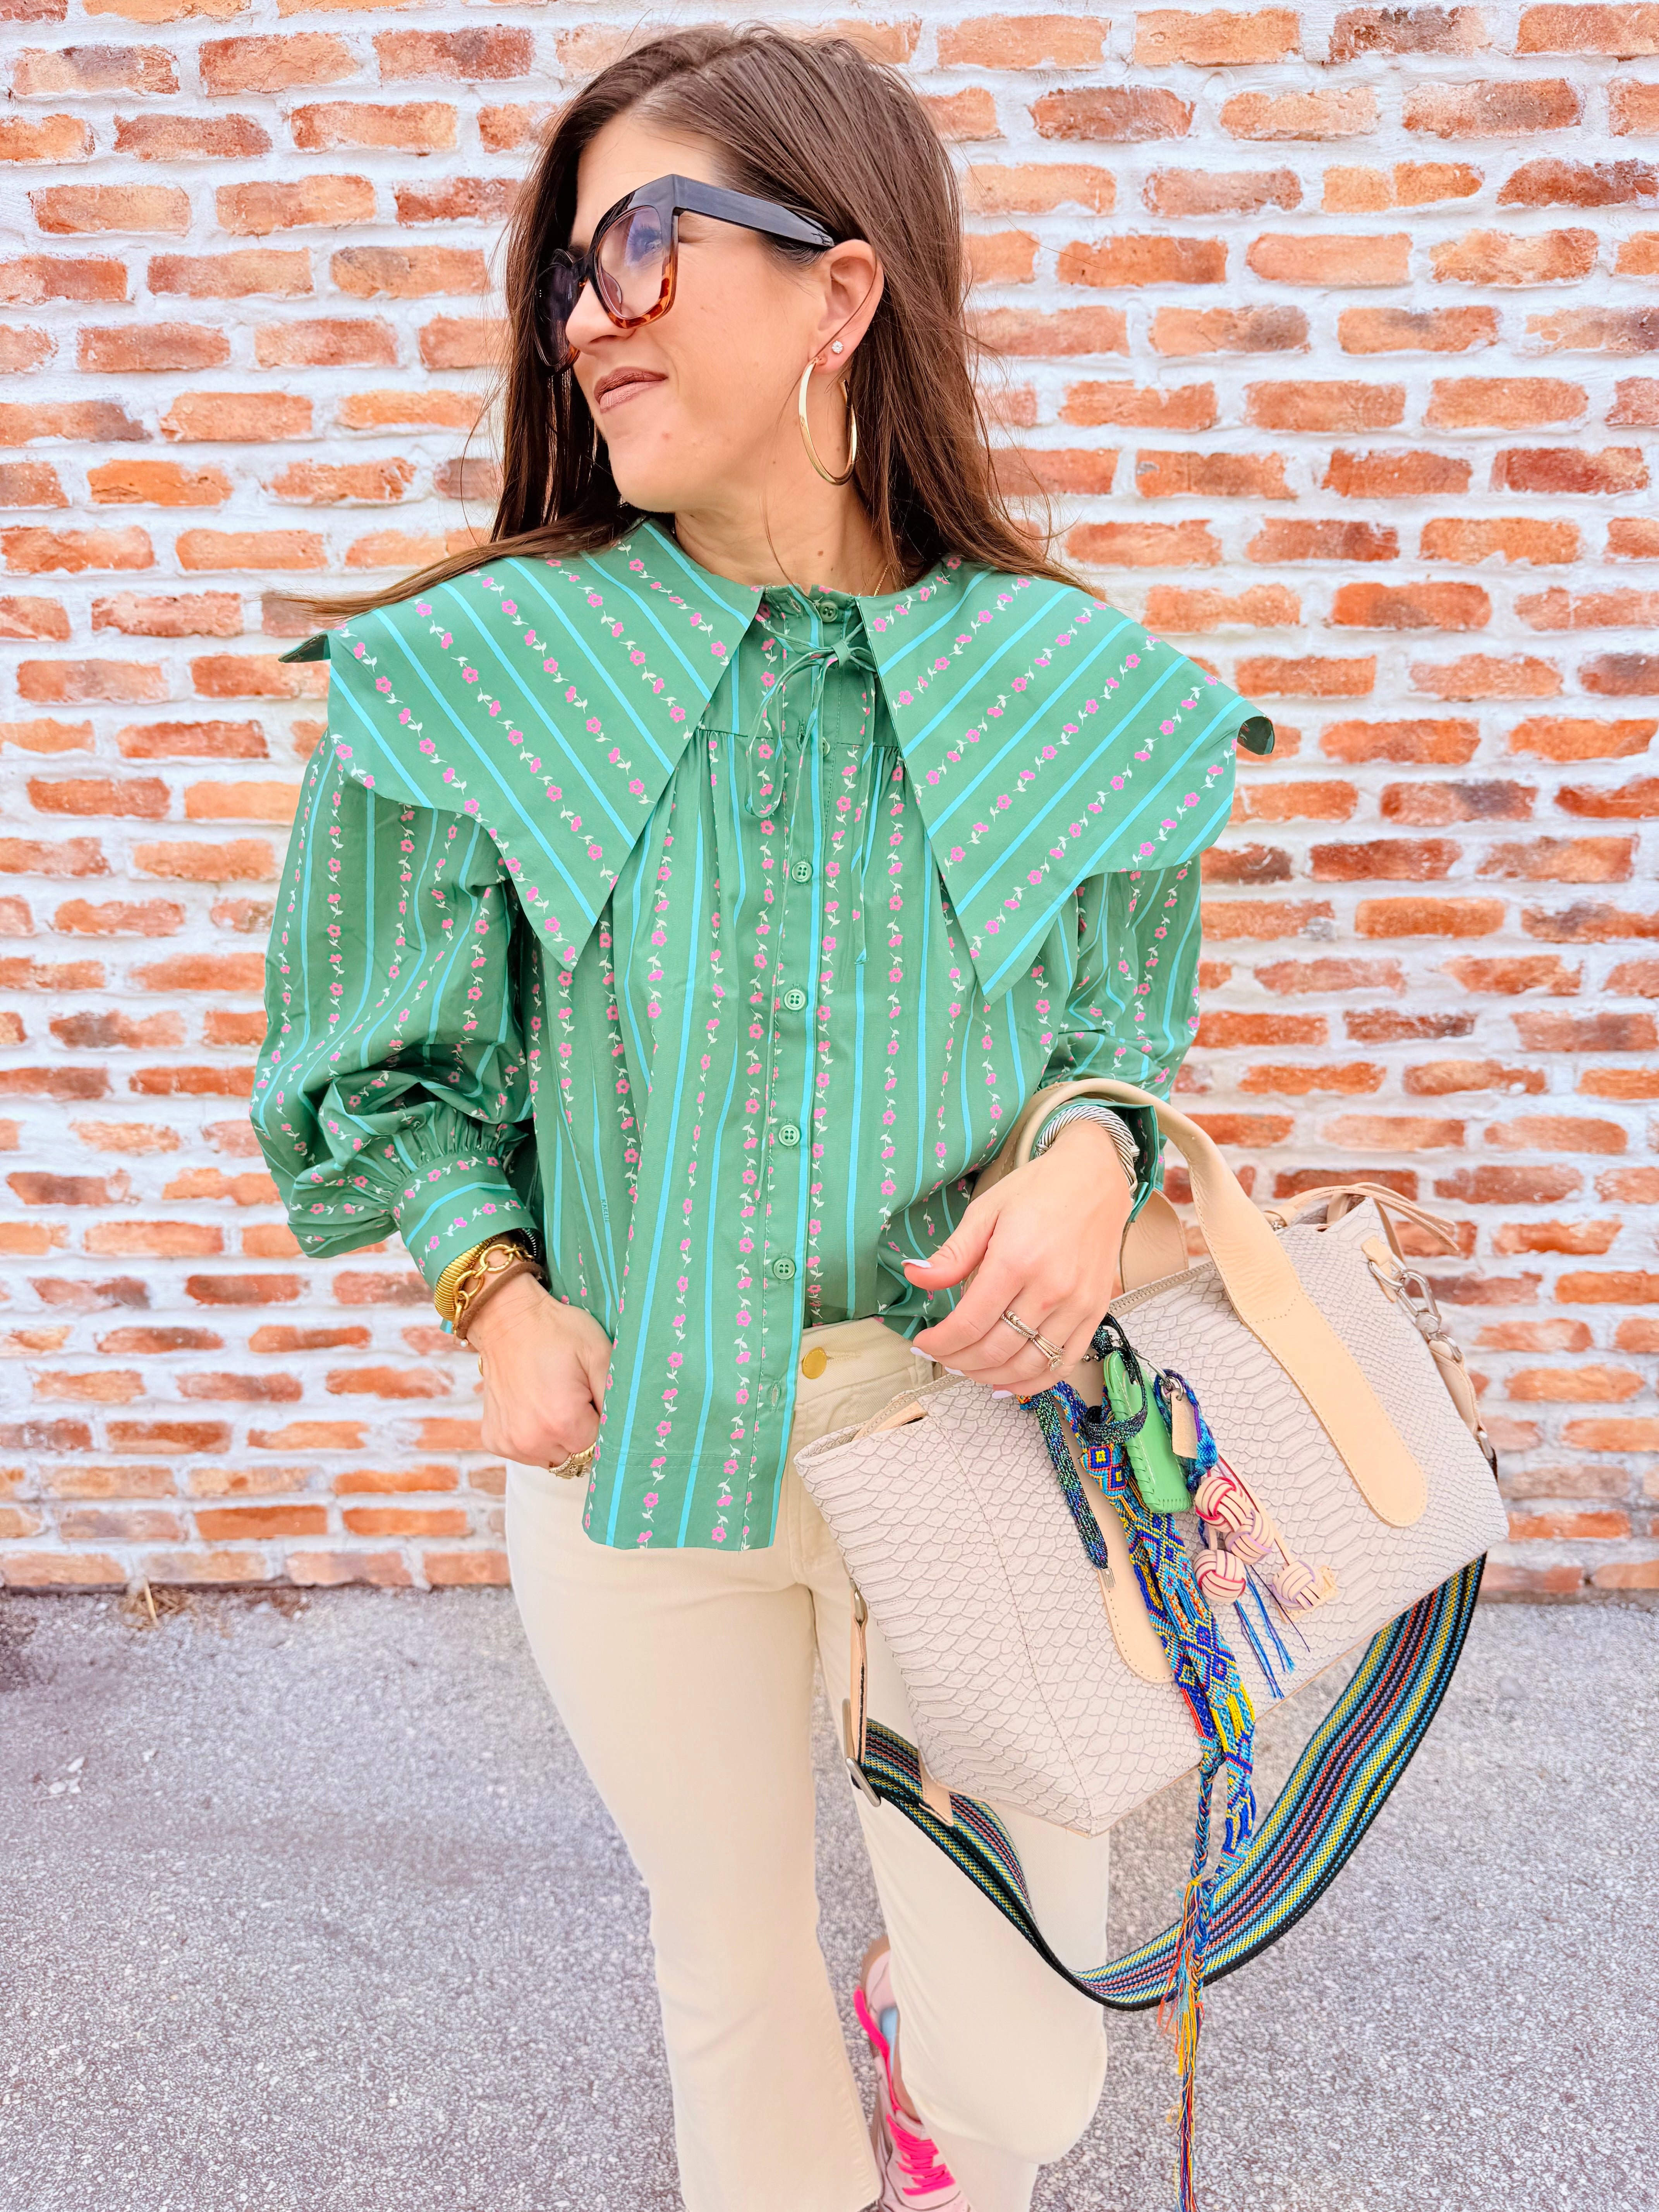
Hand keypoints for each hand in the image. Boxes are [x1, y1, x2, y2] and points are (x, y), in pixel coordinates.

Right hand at [464, 1273, 613, 1467]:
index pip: (599, 1444)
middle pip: (575, 1455)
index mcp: (563, 1422)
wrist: (505, 1319)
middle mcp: (532, 1440)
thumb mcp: (599, 1353)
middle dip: (580, 1431)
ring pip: (552, 1456)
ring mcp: (510, 1443)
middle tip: (572, 1395)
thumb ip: (617, 1396)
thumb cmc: (556, 1331)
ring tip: (552, 1400)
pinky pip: (527, 1451)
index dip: (600, 1420)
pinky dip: (534, 1436)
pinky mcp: (495, 1440)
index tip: (592, 1396)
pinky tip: (533, 1406)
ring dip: (557, 1437)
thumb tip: (627, 1429)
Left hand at [903, 1120, 1134, 1392]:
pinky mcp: (1095, 1312)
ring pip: (1027, 1365)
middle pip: (995, 1350)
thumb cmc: (1037, 1191)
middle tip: (941, 1355)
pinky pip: (1064, 1363)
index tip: (923, 1343)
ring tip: (968, 1368)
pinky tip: (1008, 1383)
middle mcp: (1050, 1289)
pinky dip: (1033, 1382)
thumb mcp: (985, 1211)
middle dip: (959, 1361)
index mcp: (1015, 1261)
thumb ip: (952, 1253)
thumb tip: (915, 1277)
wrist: (1094, 1179)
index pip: (969, 1323)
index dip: (940, 1343)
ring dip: (990, 1376)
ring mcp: (1077, 1305)